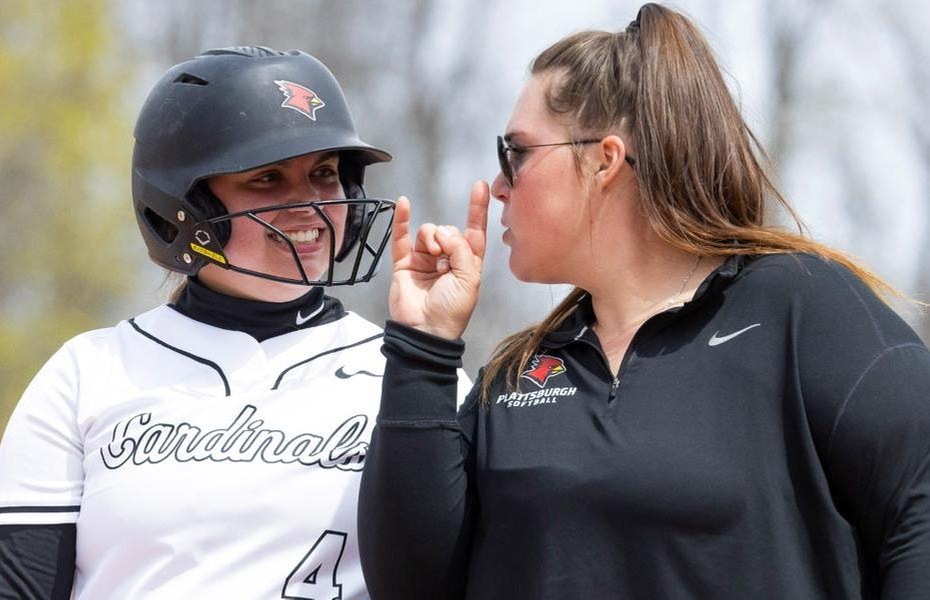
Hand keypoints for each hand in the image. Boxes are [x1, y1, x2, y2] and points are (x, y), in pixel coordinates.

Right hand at [388, 181, 489, 338]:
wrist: (426, 329)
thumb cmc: (451, 311)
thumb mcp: (468, 279)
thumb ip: (462, 250)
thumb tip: (445, 234)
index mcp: (467, 263)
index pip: (474, 231)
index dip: (477, 210)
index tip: (481, 188)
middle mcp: (447, 258)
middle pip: (447, 230)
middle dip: (447, 236)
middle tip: (445, 256)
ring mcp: (425, 260)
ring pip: (428, 232)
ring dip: (431, 238)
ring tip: (433, 256)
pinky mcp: (405, 263)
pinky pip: (401, 237)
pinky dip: (402, 219)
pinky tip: (403, 204)